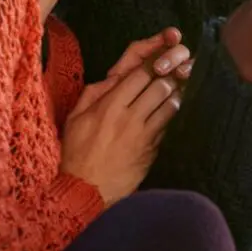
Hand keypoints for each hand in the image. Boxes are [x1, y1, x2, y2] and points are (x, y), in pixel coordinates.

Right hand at [62, 29, 190, 205]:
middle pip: (160, 86)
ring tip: (175, 89)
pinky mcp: (152, 151)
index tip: (158, 60)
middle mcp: (130, 118)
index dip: (152, 64)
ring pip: (170, 106)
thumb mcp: (75, 118)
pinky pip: (167, 126)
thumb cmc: (77, 153)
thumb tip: (114, 77)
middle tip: (173, 71)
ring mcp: (144, 135)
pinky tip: (170, 111)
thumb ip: (94, 93)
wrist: (86, 190)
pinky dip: (170, 116)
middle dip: (168, 76)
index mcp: (110, 105)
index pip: (140, 75)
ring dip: (174, 95)